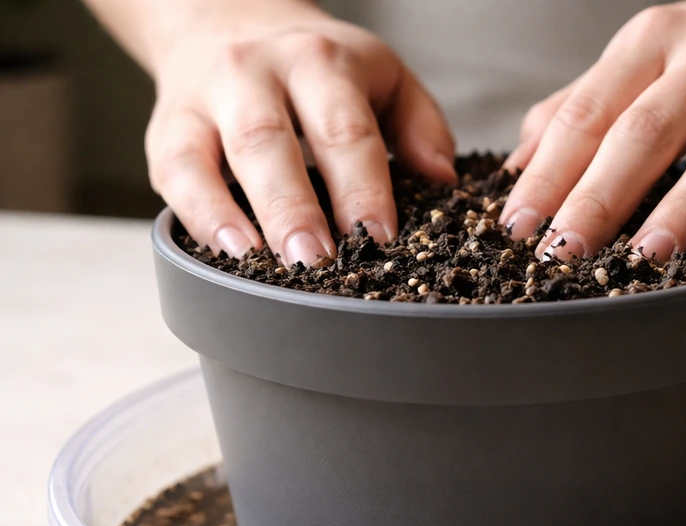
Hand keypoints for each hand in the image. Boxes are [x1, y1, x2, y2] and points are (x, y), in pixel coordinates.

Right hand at [145, 1, 455, 265]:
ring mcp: (205, 100)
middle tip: (317, 261)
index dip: (361, 187)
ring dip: (235, 216)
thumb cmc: (320, 68)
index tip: (379, 238)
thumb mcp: (383, 76)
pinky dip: (197, 216)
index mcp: (320, 62)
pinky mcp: (167, 129)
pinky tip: (224, 252)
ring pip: (210, 156)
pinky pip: (174, 173)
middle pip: (270, 140)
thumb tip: (443, 179)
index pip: (343, 128)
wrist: (228, 20)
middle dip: (293, 207)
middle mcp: (255, 73)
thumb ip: (420, 124)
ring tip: (261, 265)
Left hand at [499, 0, 685, 260]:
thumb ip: (583, 108)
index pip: (591, 111)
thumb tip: (518, 168)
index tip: (519, 226)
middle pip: (652, 128)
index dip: (550, 172)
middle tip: (567, 248)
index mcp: (657, 39)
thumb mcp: (646, 59)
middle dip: (603, 194)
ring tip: (648, 252)